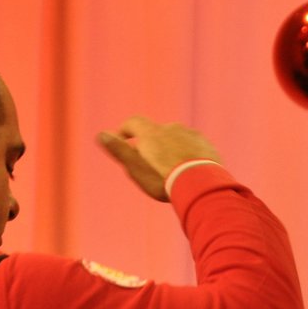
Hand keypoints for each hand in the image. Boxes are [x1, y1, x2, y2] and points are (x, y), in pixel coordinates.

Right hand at [97, 116, 220, 200]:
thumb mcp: (136, 168)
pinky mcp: (205, 145)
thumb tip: (102, 134)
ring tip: (171, 168)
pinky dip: (187, 153)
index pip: (133, 122)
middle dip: (150, 143)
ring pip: (176, 138)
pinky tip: (189, 168)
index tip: (122, 139)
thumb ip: (119, 150)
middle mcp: (171, 128)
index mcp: (152, 132)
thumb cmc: (164, 179)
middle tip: (149, 162)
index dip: (125, 130)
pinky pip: (192, 145)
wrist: (201, 185)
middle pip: (155, 132)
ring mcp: (190, 135)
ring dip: (170, 148)